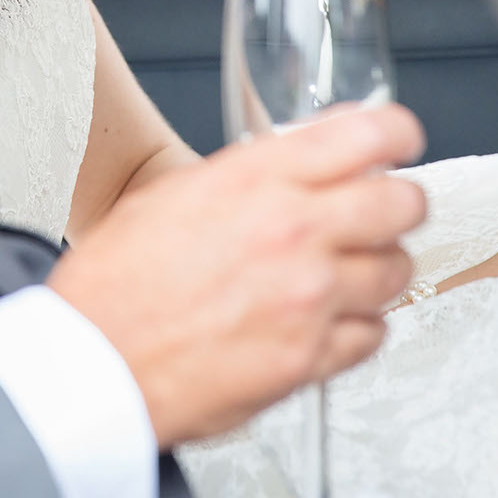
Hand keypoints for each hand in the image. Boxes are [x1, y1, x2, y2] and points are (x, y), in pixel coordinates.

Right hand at [47, 103, 424, 446]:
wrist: (93, 363)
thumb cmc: (116, 285)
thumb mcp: (175, 195)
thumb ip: (249, 175)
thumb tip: (301, 160)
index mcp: (257, 180)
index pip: (369, 135)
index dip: (398, 134)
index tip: (401, 142)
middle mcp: (293, 233)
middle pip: (404, 203)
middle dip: (398, 204)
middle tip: (381, 212)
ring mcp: (309, 298)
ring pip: (397, 270)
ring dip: (378, 268)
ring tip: (346, 273)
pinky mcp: (310, 358)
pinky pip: (374, 334)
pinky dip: (359, 326)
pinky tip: (327, 321)